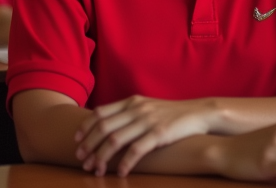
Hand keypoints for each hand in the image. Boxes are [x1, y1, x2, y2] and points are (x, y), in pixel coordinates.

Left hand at [74, 95, 216, 175]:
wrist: (199, 113)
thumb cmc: (171, 114)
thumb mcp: (147, 107)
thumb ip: (129, 113)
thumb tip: (109, 125)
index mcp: (131, 101)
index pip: (100, 112)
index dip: (85, 127)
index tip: (76, 140)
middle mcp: (136, 109)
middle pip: (104, 127)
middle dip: (89, 145)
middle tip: (81, 160)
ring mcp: (147, 121)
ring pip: (115, 140)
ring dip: (102, 157)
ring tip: (96, 169)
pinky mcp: (159, 134)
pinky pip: (137, 150)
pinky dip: (125, 163)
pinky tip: (120, 173)